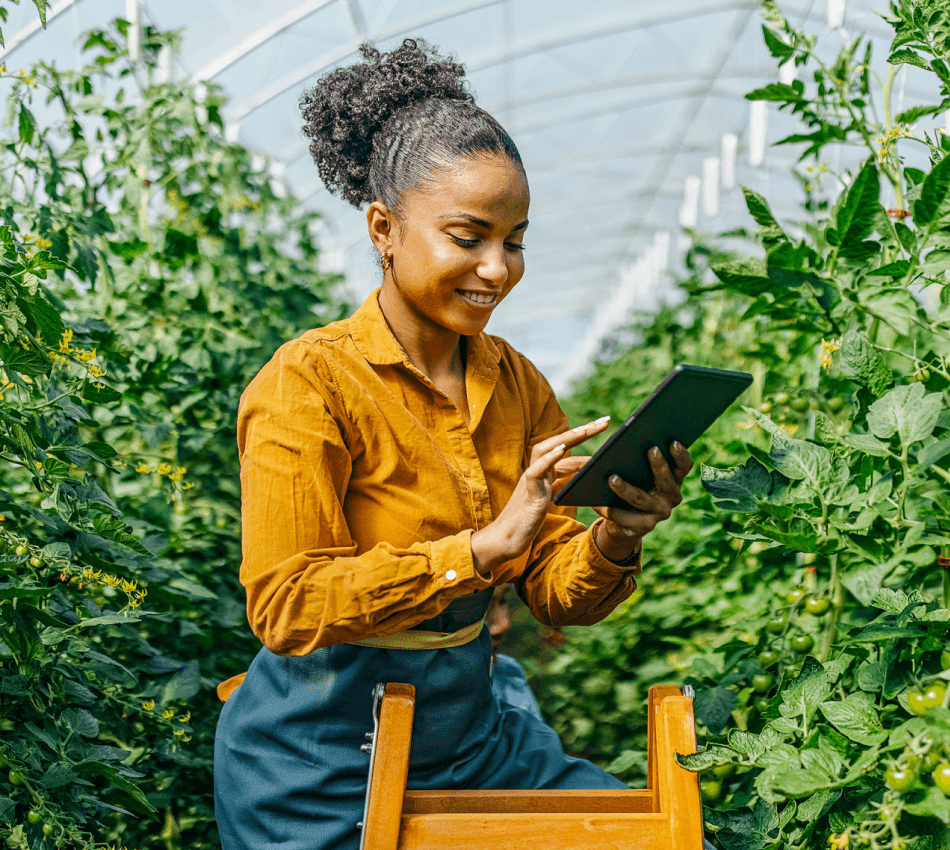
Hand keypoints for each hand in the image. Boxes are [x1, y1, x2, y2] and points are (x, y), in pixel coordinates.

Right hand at [471, 416, 610, 575]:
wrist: (506, 541)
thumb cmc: (527, 523)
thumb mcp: (550, 501)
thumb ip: (563, 487)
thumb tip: (589, 477)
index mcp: (543, 472)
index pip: (564, 446)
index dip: (582, 434)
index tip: (602, 423)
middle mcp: (536, 471)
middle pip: (556, 442)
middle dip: (581, 430)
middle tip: (605, 420)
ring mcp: (530, 482)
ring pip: (544, 450)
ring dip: (565, 438)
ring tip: (585, 430)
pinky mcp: (528, 495)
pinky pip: (535, 472)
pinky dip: (548, 459)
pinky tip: (561, 450)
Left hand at [592, 441, 693, 563]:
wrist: (624, 524)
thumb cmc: (632, 487)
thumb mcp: (639, 474)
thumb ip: (640, 461)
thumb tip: (626, 443)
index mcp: (674, 480)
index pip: (684, 466)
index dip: (681, 455)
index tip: (674, 441)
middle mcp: (671, 497)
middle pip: (666, 481)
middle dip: (659, 465)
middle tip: (651, 449)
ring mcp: (659, 513)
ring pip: (640, 499)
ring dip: (625, 489)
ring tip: (611, 478)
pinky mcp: (643, 527)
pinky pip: (625, 517)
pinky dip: (610, 509)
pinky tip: (597, 502)